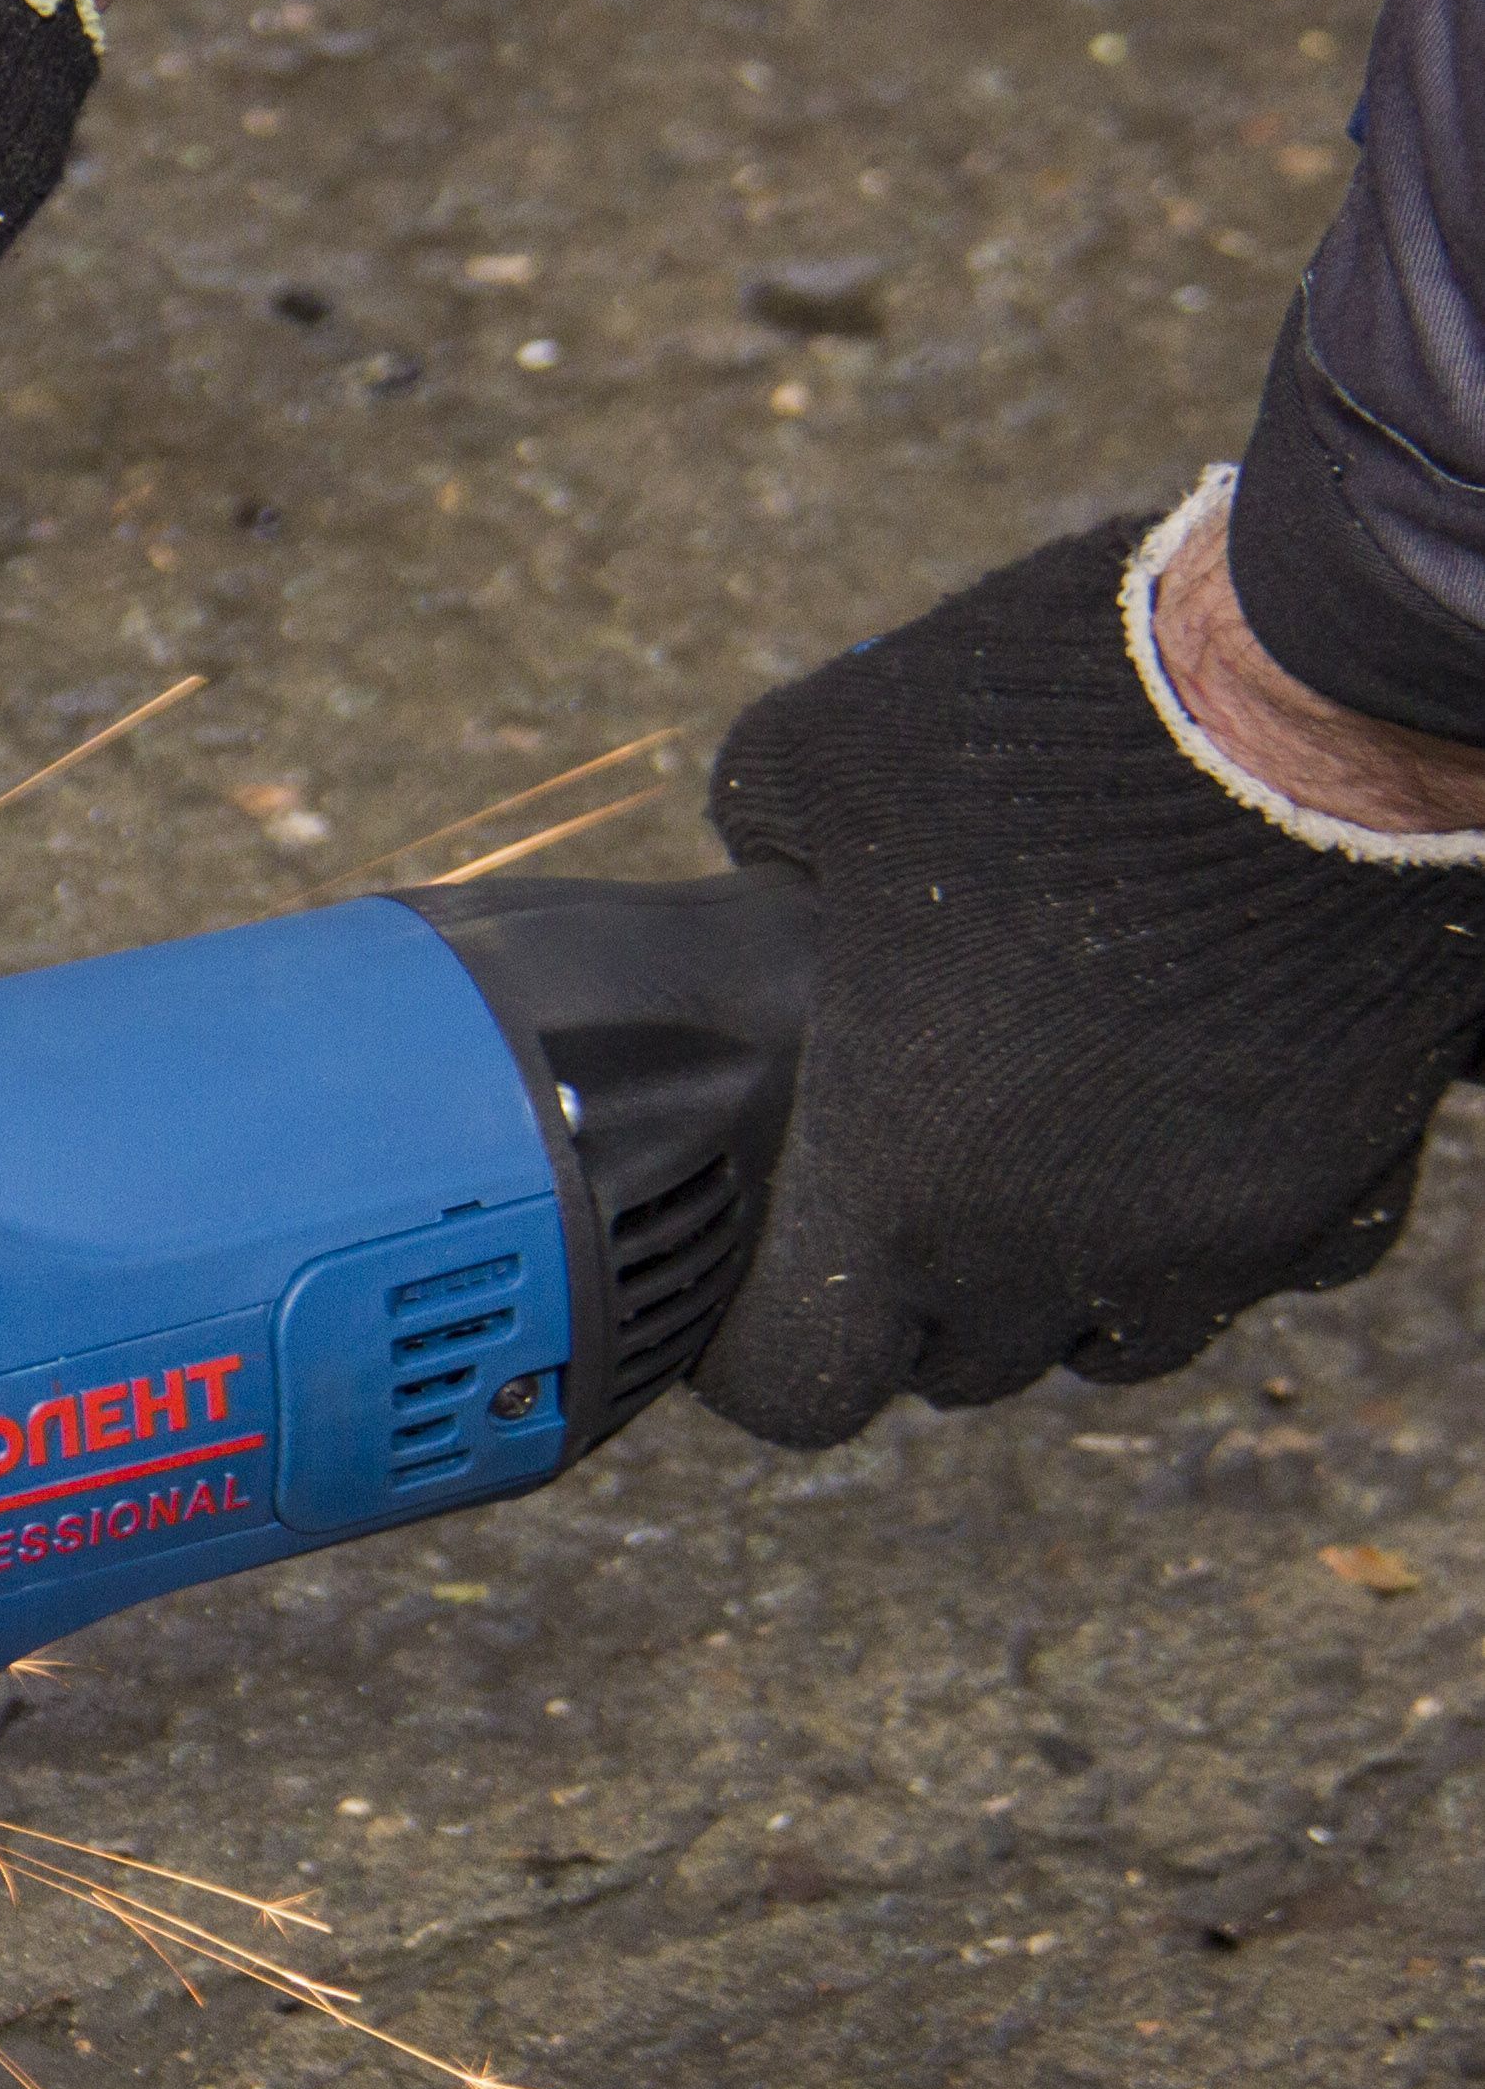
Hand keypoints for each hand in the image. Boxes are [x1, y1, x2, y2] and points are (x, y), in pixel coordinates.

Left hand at [694, 491, 1484, 1448]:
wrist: (1304, 704)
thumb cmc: (1032, 729)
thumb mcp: (810, 765)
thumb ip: (759, 867)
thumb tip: (754, 887)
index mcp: (888, 1182)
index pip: (795, 1384)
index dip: (760, 1343)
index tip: (761, 1278)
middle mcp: (1043, 1250)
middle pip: (954, 1365)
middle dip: (912, 1300)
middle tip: (897, 1191)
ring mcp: (1204, 1236)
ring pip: (1115, 1344)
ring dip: (1061, 1283)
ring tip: (1035, 1173)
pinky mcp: (1335, 1188)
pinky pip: (1269, 1268)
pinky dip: (1221, 1225)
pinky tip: (1190, 1129)